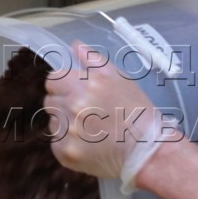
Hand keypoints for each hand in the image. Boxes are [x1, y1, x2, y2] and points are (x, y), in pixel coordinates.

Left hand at [44, 42, 181, 189]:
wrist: (147, 149)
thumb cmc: (136, 111)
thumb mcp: (121, 78)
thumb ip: (94, 59)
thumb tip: (75, 45)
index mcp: (84, 85)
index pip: (53, 80)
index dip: (62, 85)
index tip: (73, 92)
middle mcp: (73, 107)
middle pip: (50, 101)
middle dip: (64, 104)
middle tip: (86, 113)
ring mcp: (68, 132)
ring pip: (54, 122)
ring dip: (66, 124)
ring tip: (90, 129)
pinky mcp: (66, 153)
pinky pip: (56, 142)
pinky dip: (69, 142)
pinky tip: (88, 143)